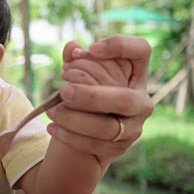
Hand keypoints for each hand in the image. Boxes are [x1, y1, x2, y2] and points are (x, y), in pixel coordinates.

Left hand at [47, 35, 153, 167]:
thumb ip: (76, 60)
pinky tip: (52, 127)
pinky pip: (95, 144)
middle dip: (91, 96)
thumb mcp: (82, 74)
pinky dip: (70, 136)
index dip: (121, 46)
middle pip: (124, 99)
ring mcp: (134, 126)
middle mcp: (141, 100)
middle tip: (63, 91)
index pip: (142, 50)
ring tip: (52, 111)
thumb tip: (71, 48)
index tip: (91, 49)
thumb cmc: (87, 93)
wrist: (88, 133)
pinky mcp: (120, 147)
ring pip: (107, 127)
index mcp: (136, 74)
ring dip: (75, 120)